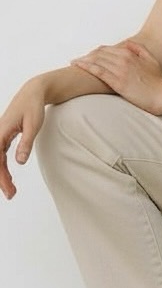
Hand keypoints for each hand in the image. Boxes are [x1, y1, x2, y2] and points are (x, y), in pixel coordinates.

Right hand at [0, 80, 45, 199]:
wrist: (32, 93)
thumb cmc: (33, 106)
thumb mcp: (33, 124)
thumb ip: (26, 143)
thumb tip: (20, 163)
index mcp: (0, 132)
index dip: (1, 177)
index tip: (9, 189)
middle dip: (0, 180)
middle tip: (11, 195)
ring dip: (1, 176)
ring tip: (11, 190)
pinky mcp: (3, 137)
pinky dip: (2, 168)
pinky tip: (8, 178)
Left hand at [71, 41, 161, 114]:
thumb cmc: (159, 81)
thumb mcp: (151, 60)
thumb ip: (139, 50)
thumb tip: (128, 44)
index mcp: (130, 54)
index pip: (107, 49)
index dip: (95, 52)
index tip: (87, 56)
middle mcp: (124, 59)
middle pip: (99, 53)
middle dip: (87, 56)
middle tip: (76, 60)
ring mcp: (120, 70)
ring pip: (97, 60)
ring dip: (83, 60)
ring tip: (74, 63)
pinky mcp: (118, 82)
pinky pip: (99, 71)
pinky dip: (87, 67)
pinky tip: (78, 66)